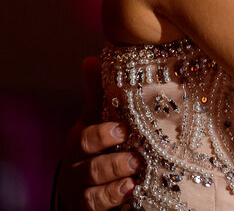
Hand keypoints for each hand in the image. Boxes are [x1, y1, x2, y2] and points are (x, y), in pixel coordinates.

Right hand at [56, 57, 139, 210]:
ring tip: (134, 177)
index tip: (122, 131)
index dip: (102, 135)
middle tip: (135, 158)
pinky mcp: (92, 208)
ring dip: (114, 185)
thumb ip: (97, 92)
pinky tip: (129, 192)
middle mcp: (78, 167)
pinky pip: (98, 207)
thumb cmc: (97, 143)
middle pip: (90, 167)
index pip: (86, 139)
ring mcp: (83, 190)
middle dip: (111, 163)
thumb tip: (91, 58)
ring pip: (93, 191)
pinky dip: (113, 199)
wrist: (85, 182)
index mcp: (81, 142)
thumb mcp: (96, 118)